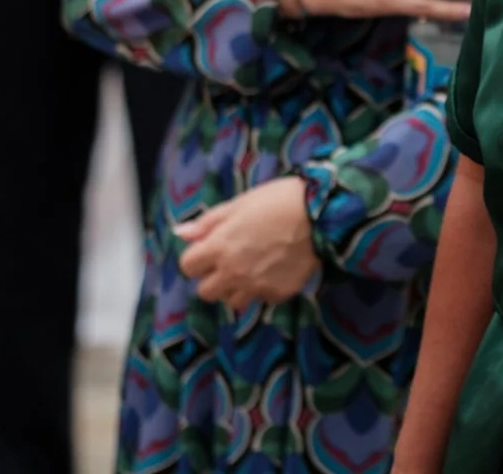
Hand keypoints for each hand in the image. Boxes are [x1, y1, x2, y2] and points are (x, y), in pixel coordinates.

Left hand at [175, 177, 318, 311]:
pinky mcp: (277, 294)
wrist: (321, 213)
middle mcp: (233, 272)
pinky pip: (262, 299)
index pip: (188, 266)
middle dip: (214, 278)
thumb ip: (208, 222)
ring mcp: (255, 286)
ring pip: (233, 301)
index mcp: (219, 247)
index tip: (210, 248)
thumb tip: (180, 233)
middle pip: (206, 292)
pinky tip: (276, 269)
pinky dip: (265, 288)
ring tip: (254, 268)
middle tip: (231, 261)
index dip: (197, 257)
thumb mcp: (239, 204)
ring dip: (237, 288)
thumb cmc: (277, 200)